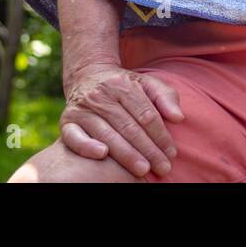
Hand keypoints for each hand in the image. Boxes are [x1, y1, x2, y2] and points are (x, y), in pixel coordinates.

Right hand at [59, 61, 183, 178]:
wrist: (88, 76)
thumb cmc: (124, 86)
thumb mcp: (146, 83)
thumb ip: (165, 97)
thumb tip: (179, 117)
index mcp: (122, 86)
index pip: (146, 114)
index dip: (161, 135)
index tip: (172, 153)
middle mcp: (100, 96)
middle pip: (128, 127)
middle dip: (148, 150)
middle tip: (162, 167)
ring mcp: (82, 109)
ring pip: (107, 134)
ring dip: (126, 154)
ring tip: (143, 170)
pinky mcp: (66, 121)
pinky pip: (74, 137)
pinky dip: (87, 147)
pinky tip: (103, 156)